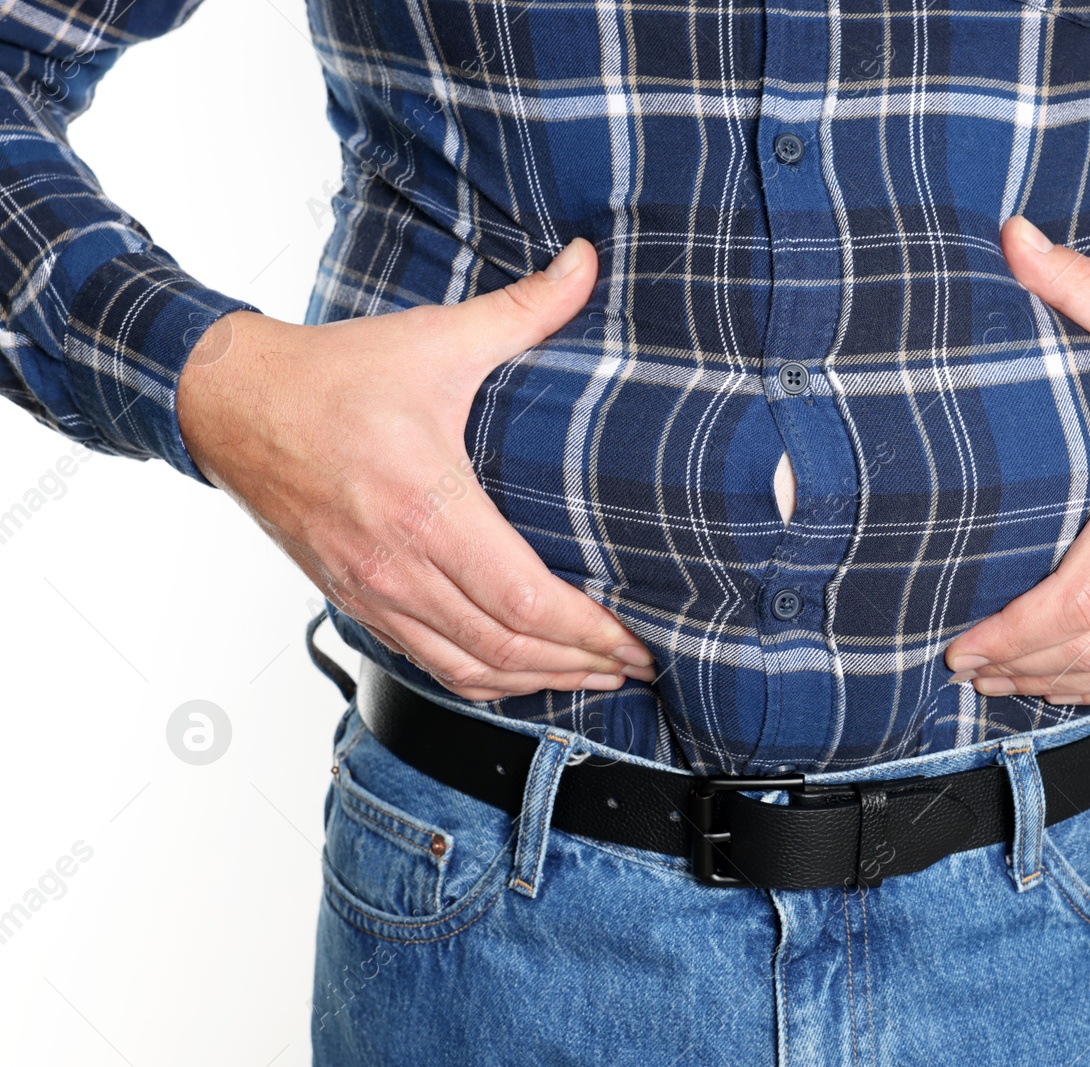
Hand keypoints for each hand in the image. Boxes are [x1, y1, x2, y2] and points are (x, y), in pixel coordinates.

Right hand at [176, 239, 655, 700]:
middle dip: (580, 663)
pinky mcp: (354, 599)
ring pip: (468, 668)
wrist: (232, 404)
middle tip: (636, 664)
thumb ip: (524, 308)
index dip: (588, 631)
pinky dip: (482, 680)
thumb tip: (587, 260)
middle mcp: (398, 564)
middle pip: (506, 646)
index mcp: (427, 507)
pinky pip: (427, 663)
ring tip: (593, 678)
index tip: (635, 639)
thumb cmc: (334, 376)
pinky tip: (521, 675)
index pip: (524, 599)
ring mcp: (372, 590)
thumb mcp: (437, 339)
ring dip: (537, 682)